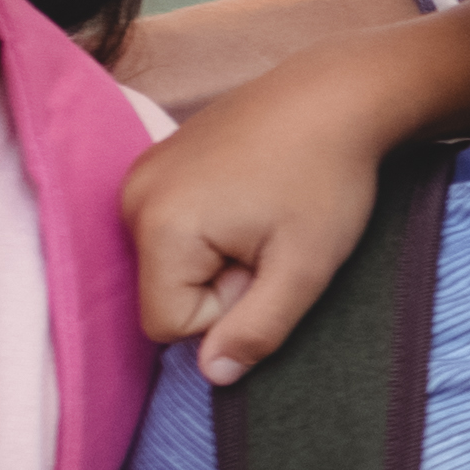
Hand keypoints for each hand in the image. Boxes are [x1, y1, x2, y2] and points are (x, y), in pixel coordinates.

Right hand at [133, 0, 469, 376]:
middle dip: (219, 284)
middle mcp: (133, 196)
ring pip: (168, 262)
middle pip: (163, 292)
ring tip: (264, 215)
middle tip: (271, 239)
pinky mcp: (157, 159)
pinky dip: (210, 227)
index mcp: (160, 225)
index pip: (168, 325)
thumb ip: (257, 330)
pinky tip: (251, 195)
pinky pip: (171, 227)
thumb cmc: (327, 179)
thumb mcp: (304, 267)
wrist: (336, 94)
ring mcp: (141, 173)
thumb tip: (213, 376)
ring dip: (217, 257)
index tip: (266, 266)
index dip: (225, 312)